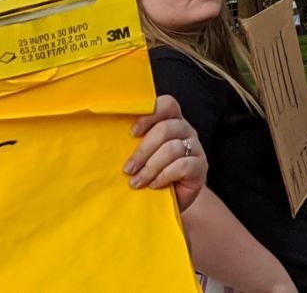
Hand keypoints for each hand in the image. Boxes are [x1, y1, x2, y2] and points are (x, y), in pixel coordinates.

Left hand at [126, 95, 207, 210]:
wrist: (168, 201)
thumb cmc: (149, 175)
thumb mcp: (138, 156)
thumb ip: (130, 144)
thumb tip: (104, 139)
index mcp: (170, 121)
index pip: (167, 105)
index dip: (150, 115)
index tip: (132, 133)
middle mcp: (185, 131)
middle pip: (166, 128)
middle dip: (143, 150)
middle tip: (128, 169)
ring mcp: (195, 148)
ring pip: (172, 148)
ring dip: (150, 167)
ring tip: (136, 182)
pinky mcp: (201, 166)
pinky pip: (182, 165)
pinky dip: (164, 176)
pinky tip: (154, 185)